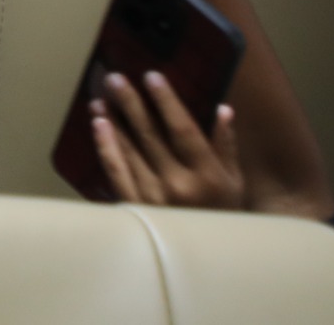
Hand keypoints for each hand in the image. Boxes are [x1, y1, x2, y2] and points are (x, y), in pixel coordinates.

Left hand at [93, 74, 246, 210]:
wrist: (209, 256)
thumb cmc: (224, 214)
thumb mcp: (235, 181)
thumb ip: (226, 145)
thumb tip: (223, 109)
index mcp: (208, 175)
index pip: (183, 129)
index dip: (166, 101)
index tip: (151, 76)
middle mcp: (179, 185)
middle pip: (150, 135)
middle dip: (130, 103)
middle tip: (114, 78)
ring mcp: (154, 197)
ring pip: (128, 150)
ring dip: (113, 120)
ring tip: (101, 97)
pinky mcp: (135, 206)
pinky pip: (116, 171)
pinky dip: (106, 146)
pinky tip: (98, 124)